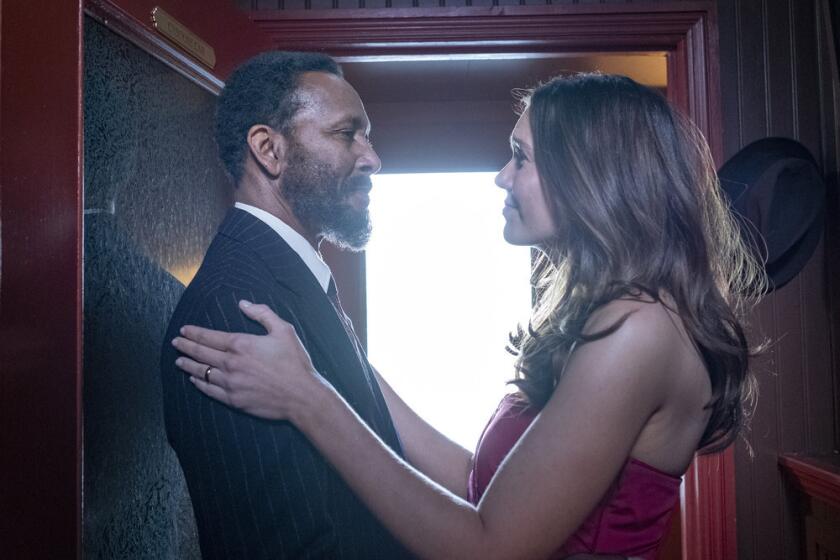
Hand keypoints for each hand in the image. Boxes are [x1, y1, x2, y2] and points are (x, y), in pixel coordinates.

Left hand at [172, 300, 323, 420]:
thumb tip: (243, 303)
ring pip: (202, 372)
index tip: (183, 330)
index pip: (210, 337)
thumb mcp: (284, 330)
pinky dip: (200, 383)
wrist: (301, 395)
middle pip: (201, 353)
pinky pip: (210, 390)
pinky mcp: (234, 399)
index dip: (194, 333)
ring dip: (188, 365)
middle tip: (176, 343)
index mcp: (241, 344)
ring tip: (179, 361)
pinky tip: (194, 379)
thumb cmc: (295, 362)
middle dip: (186, 346)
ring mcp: (230, 383)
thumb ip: (262, 314)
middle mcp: (231, 363)